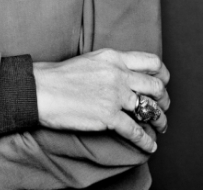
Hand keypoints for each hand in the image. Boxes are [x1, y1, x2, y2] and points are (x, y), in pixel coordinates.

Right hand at [32, 49, 169, 153]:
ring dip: (160, 120)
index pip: (151, 62)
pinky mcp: (108, 116)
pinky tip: (150, 145)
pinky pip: (135, 130)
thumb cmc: (58, 76)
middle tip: (163, 107)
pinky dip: (146, 140)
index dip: (162, 74)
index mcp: (114, 58)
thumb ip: (110, 66)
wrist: (40, 89)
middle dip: (164, 100)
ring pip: (150, 109)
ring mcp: (115, 95)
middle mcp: (118, 75)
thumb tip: (123, 76)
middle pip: (155, 86)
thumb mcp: (90, 60)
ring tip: (161, 126)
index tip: (162, 83)